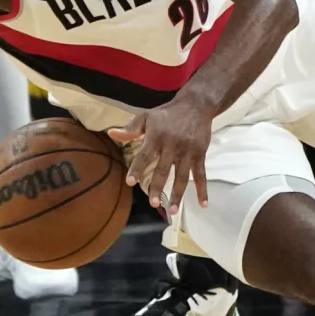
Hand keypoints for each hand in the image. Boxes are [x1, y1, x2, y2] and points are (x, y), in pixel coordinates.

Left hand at [107, 98, 213, 215]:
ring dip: (177, 194)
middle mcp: (172, 146)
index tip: (130, 182)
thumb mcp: (147, 117)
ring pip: (182, 176)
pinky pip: (201, 174)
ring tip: (171, 211)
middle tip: (152, 203)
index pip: (145, 155)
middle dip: (157, 187)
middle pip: (163, 170)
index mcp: (156, 136)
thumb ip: (130, 128)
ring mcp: (187, 152)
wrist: (196, 105)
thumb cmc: (167, 113)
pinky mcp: (200, 154)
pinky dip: (203, 190)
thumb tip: (111, 134)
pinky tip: (203, 204)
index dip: (137, 168)